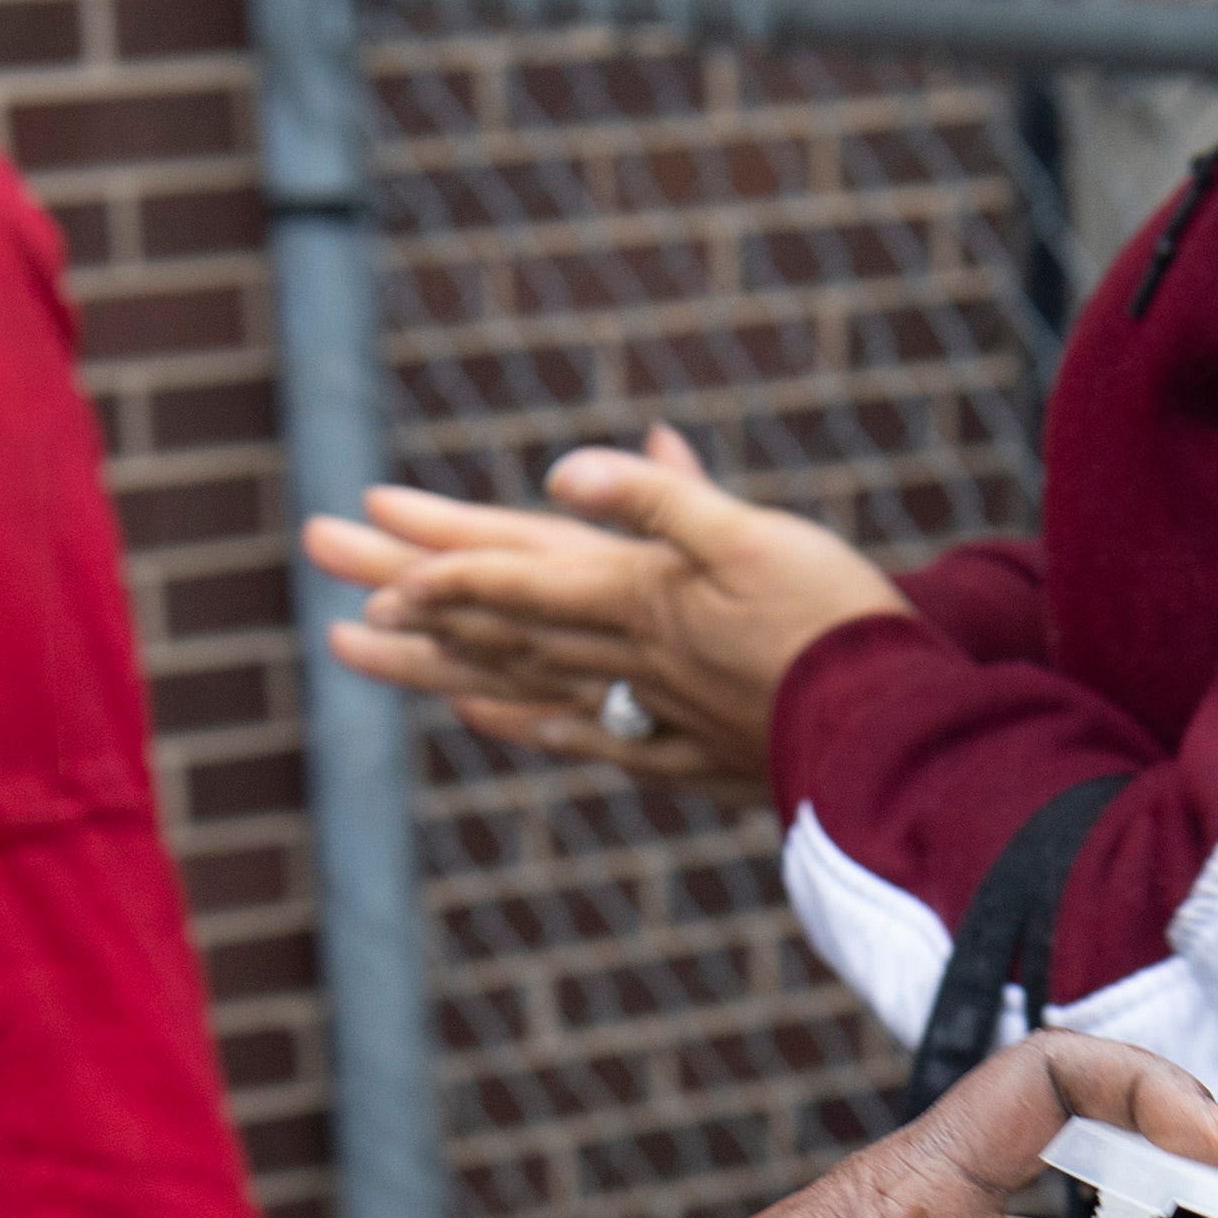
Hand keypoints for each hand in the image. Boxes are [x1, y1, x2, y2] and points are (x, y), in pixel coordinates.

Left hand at [305, 426, 907, 803]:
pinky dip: (530, 719)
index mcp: (636, 594)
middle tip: (323, 572)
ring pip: (520, 678)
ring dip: (438, 661)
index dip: (440, 555)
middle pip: (496, 621)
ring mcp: (650, 708)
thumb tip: (559, 468)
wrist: (894, 728)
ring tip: (360, 647)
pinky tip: (490, 715)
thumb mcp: (749, 533)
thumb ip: (657, 497)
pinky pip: (587, 731)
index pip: (514, 568)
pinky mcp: (685, 750)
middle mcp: (625, 654)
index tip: (365, 541)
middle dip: (408, 594)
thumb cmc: (832, 621)